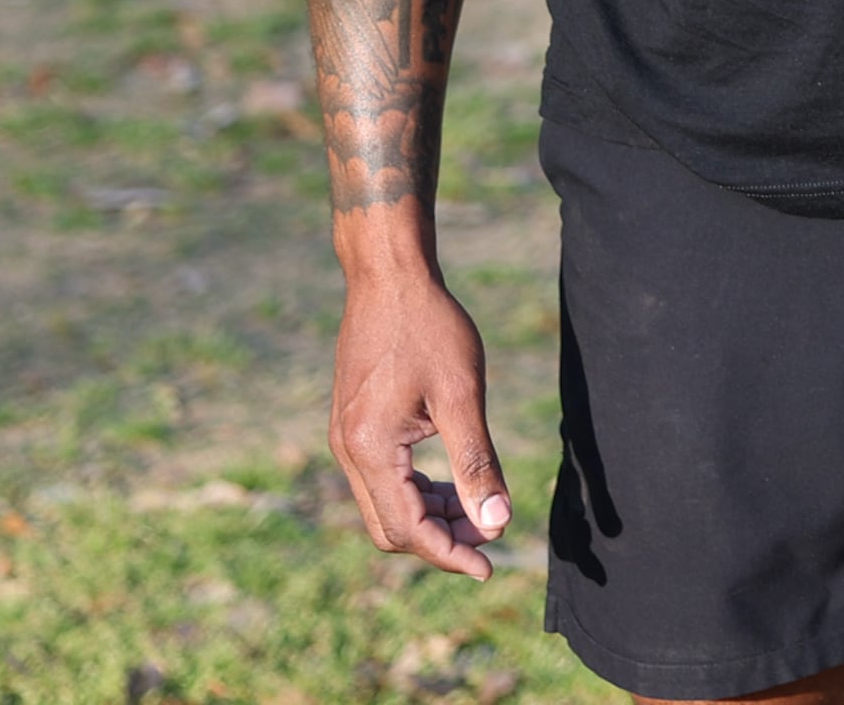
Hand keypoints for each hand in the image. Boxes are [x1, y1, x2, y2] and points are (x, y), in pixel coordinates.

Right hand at [331, 265, 512, 578]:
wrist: (389, 276)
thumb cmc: (429, 328)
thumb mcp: (463, 395)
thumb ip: (477, 463)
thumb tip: (498, 522)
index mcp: (370, 449)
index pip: (408, 529)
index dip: (450, 553)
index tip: (491, 567)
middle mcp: (348, 451)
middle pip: (390, 527)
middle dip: (441, 539)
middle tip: (491, 536)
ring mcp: (345, 438)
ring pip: (385, 505)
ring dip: (431, 515)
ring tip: (480, 509)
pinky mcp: (353, 425)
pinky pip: (382, 479)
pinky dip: (417, 490)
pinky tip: (452, 481)